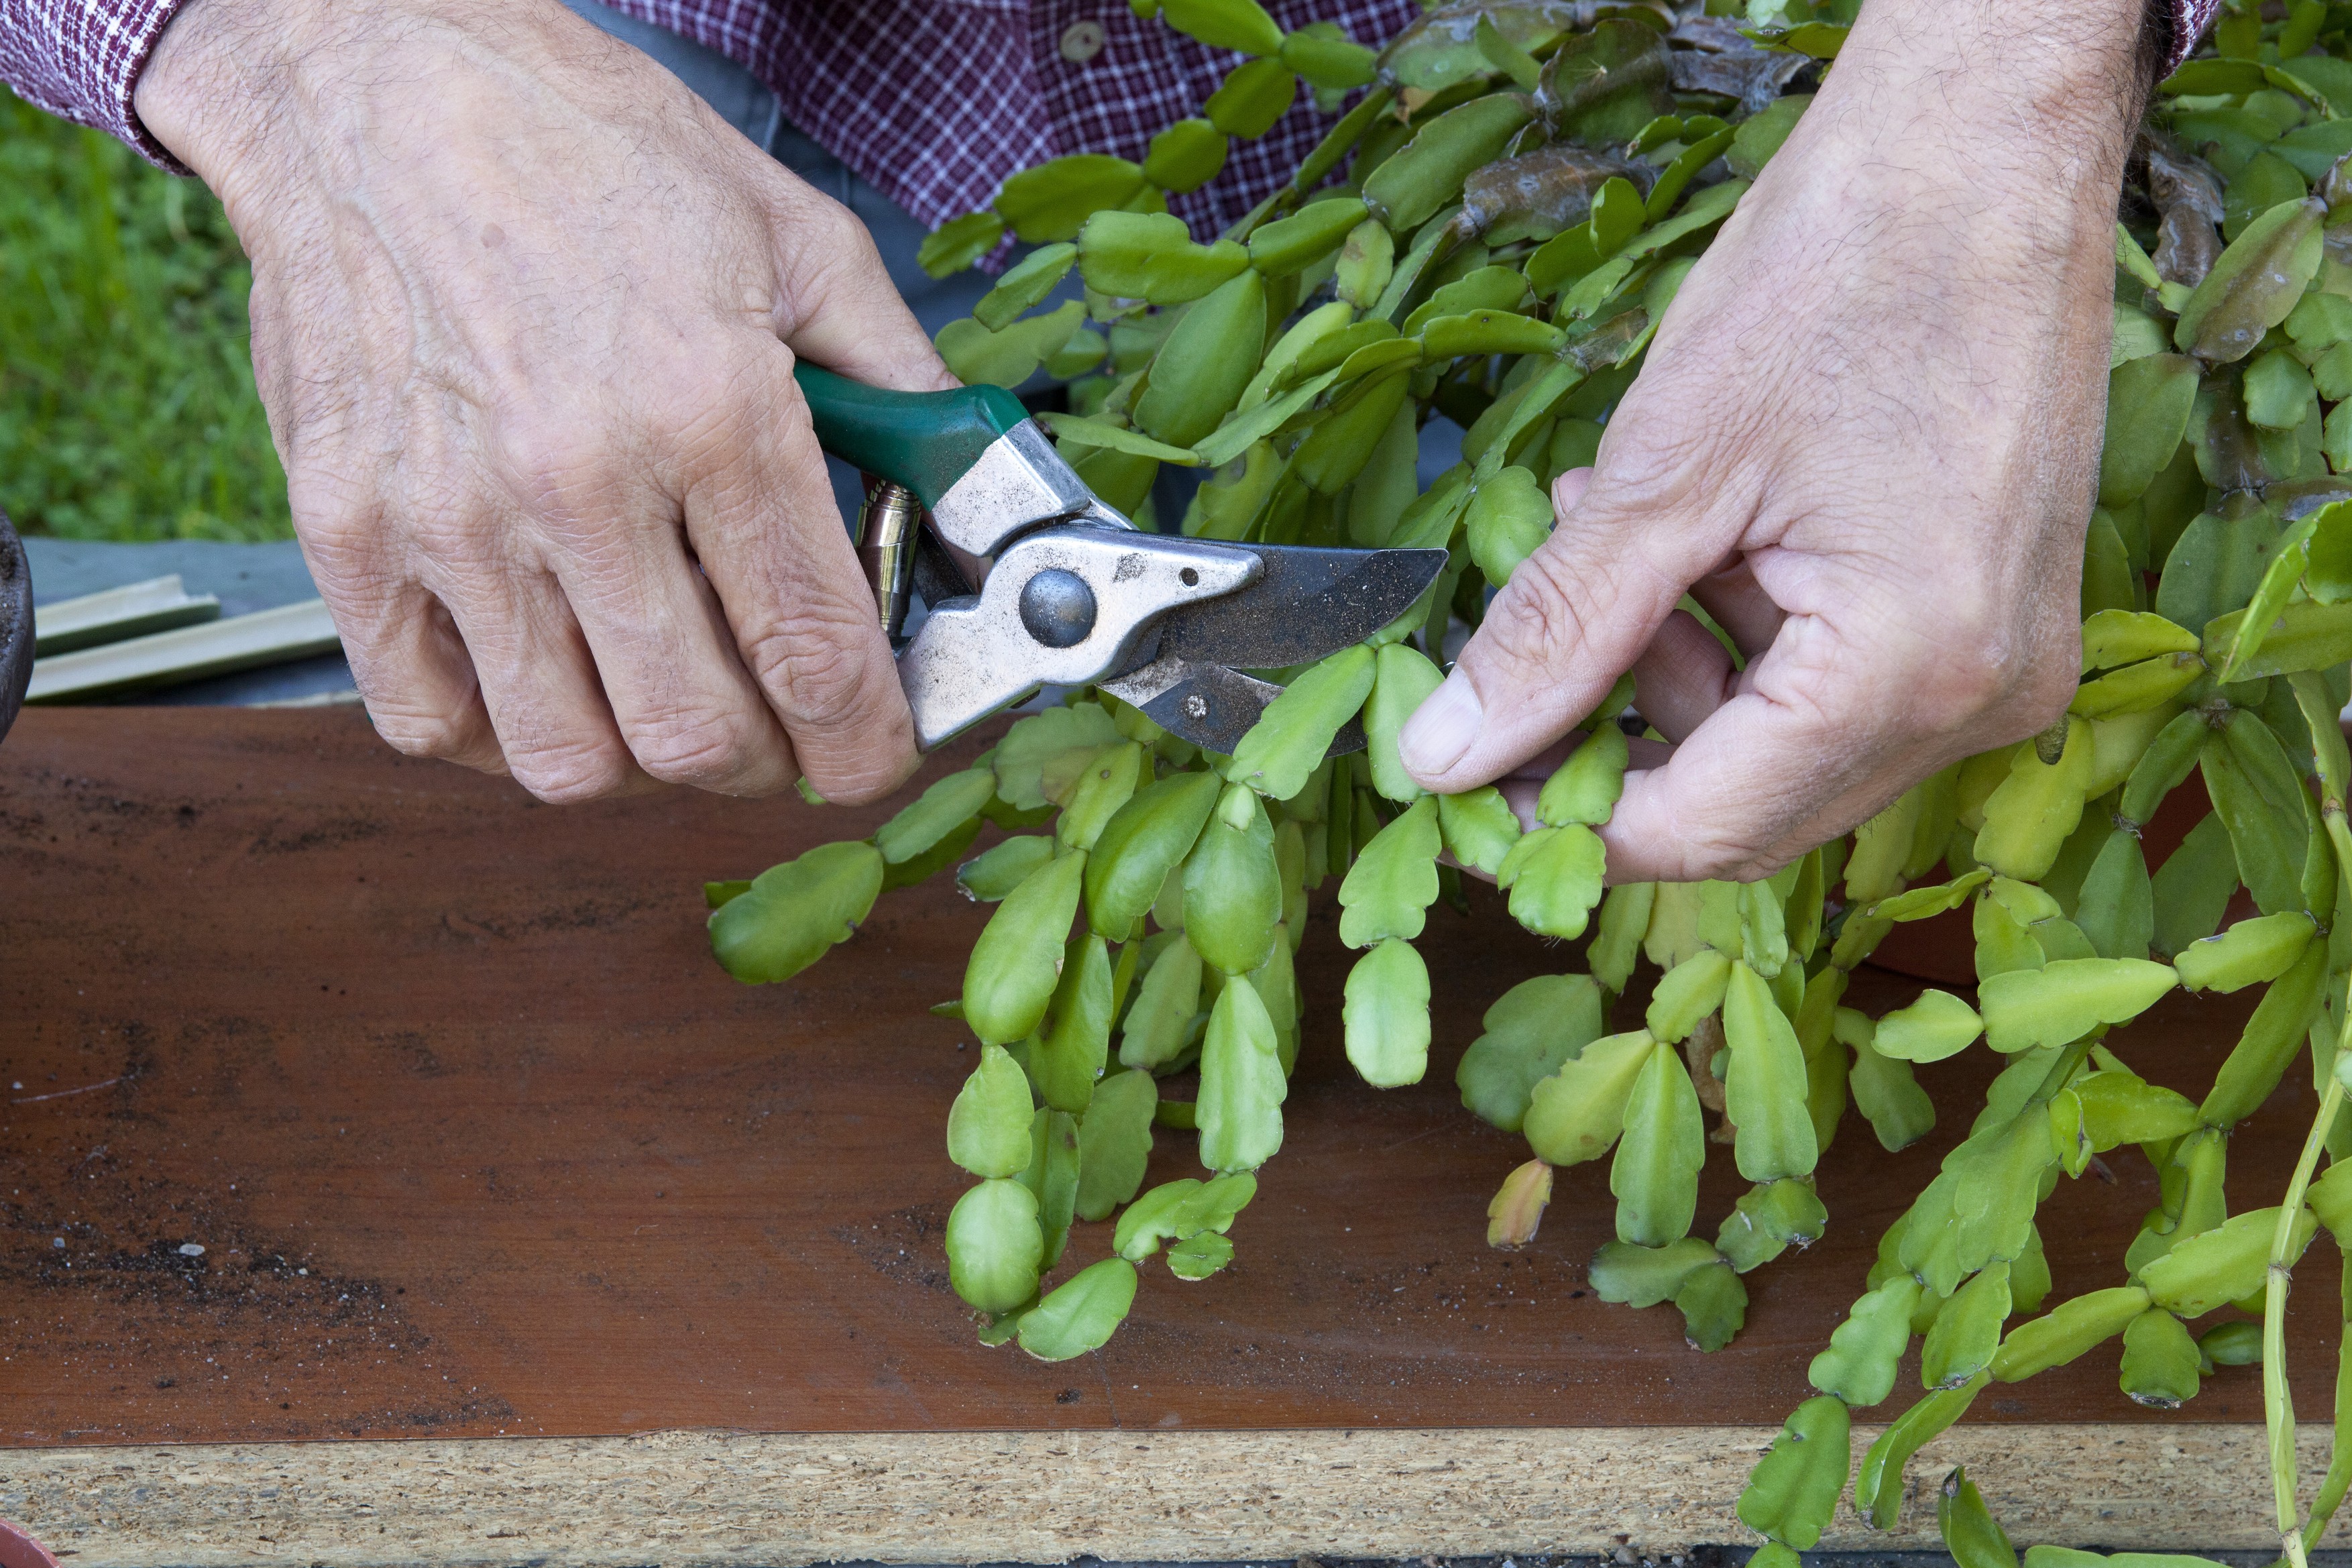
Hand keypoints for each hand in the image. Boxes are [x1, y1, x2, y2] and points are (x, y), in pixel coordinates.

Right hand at [135, 0, 949, 802]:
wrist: (373, 81)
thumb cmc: (585, 149)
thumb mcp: (791, 237)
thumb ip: (897, 382)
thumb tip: (969, 493)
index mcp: (711, 407)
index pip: (815, 655)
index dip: (869, 745)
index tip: (877, 754)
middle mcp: (578, 480)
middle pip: (697, 737)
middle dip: (768, 764)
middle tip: (779, 729)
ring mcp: (449, 519)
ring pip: (567, 758)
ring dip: (641, 761)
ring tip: (662, 697)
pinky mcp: (346, 533)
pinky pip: (428, 720)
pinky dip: (500, 736)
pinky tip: (546, 678)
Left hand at [1400, 0, 2155, 881]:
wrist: (1985, 145)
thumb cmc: (1842, 268)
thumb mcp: (1664, 465)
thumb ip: (1554, 632)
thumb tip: (1438, 755)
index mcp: (1915, 670)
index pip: (1703, 831)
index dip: (1563, 819)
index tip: (1462, 768)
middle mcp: (1982, 697)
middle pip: (1748, 808)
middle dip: (1617, 737)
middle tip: (1524, 644)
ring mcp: (2003, 661)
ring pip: (1783, 751)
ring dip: (1670, 676)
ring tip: (1614, 540)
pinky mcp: (1993, 616)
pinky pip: (1837, 687)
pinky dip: (1740, 639)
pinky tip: (1691, 539)